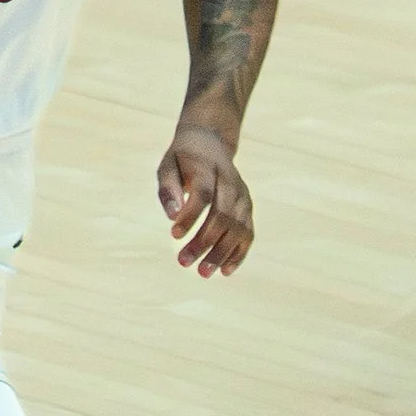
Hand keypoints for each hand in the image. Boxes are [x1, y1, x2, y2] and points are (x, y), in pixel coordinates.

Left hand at [158, 119, 254, 277]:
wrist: (210, 142)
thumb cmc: (182, 159)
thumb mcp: (167, 166)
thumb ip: (168, 189)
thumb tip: (171, 216)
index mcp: (208, 168)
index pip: (203, 194)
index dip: (191, 216)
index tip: (173, 235)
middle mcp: (230, 182)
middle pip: (222, 215)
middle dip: (203, 241)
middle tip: (183, 262)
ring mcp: (242, 196)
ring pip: (237, 227)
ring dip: (221, 252)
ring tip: (202, 273)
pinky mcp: (247, 208)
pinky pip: (247, 233)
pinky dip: (238, 253)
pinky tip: (224, 271)